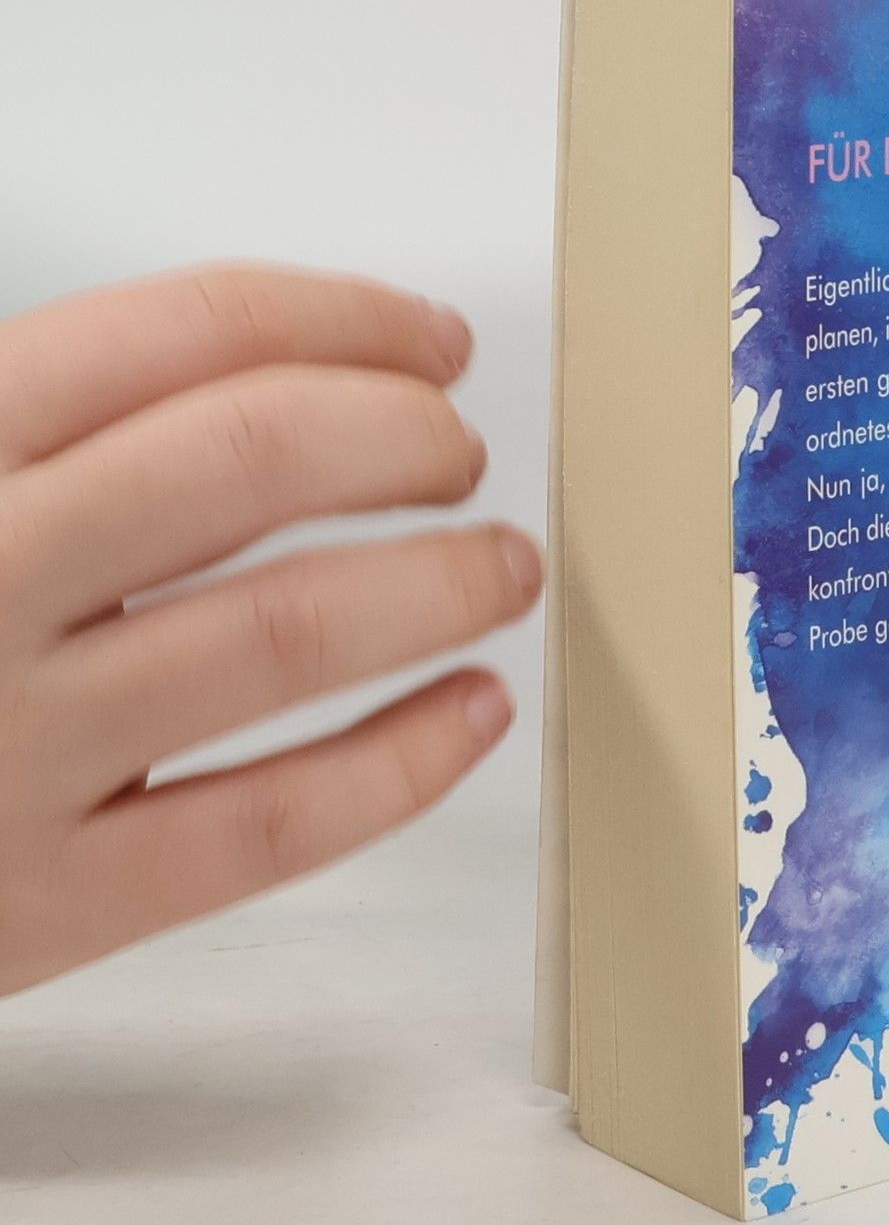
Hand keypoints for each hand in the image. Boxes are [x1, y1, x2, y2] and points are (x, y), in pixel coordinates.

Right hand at [0, 266, 542, 995]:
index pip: (185, 334)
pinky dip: (399, 766)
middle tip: (460, 454)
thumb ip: (39, 424)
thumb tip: (267, 367)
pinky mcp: (43, 903)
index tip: (430, 342)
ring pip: (287, 631)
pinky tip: (472, 712)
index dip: (346, 321)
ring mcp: (11, 744)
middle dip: (404, 439)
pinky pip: (263, 827)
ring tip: (504, 568)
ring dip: (439, 584)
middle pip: (255, 460)